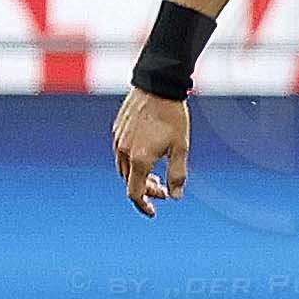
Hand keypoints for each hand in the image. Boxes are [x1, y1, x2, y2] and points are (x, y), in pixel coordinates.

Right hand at [114, 89, 188, 213]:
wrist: (156, 86)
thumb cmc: (173, 117)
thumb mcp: (181, 148)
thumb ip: (177, 174)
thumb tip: (175, 197)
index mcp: (139, 159)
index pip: (135, 192)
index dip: (144, 205)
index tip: (154, 212)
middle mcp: (123, 152)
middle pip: (130, 181)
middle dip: (146, 189)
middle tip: (164, 189)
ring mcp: (118, 140)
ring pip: (124, 168)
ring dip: (139, 176)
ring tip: (157, 175)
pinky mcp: (117, 130)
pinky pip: (121, 153)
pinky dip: (133, 162)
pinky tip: (148, 156)